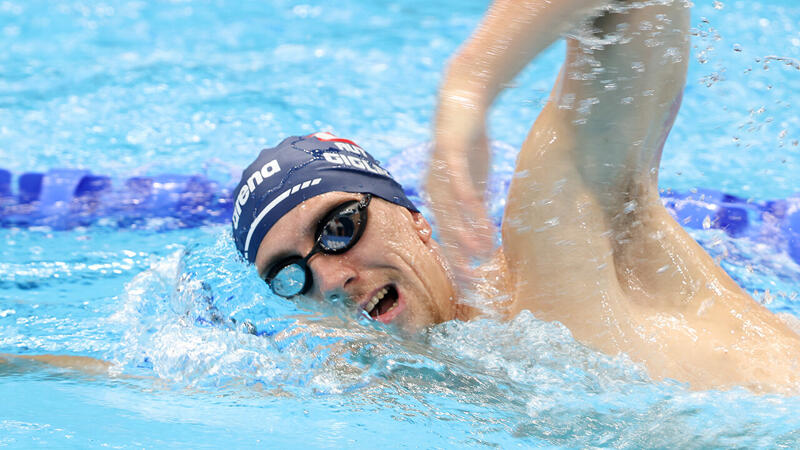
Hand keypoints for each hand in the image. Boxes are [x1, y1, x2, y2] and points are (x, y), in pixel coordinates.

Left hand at [426, 88, 496, 288]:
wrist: (463, 98)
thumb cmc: (468, 140)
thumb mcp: (475, 177)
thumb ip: (476, 205)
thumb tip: (484, 235)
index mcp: (439, 195)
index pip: (447, 234)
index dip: (457, 260)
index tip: (468, 283)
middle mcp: (434, 188)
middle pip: (445, 229)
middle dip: (457, 258)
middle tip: (468, 283)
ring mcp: (440, 172)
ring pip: (451, 212)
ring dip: (464, 235)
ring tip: (477, 258)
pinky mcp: (450, 155)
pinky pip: (459, 184)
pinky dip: (469, 206)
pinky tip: (479, 221)